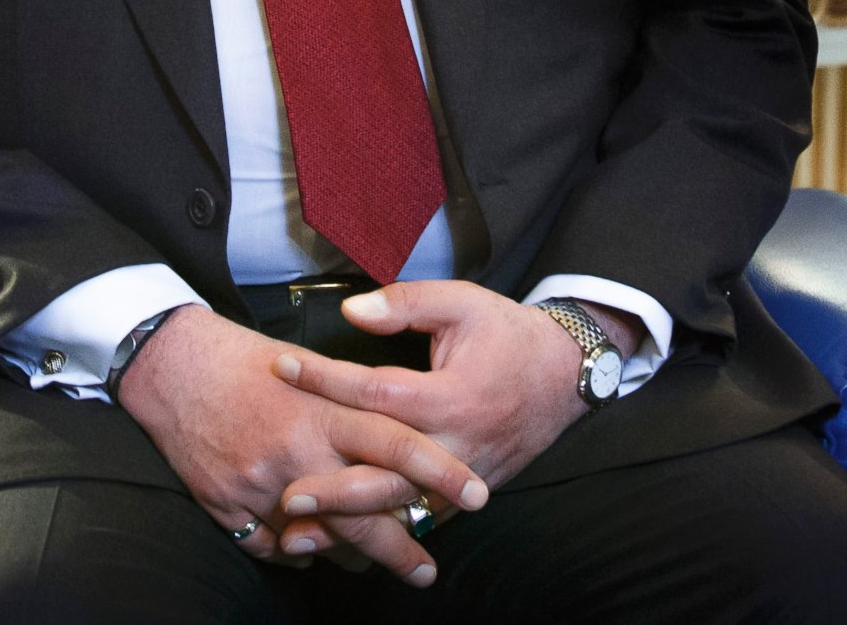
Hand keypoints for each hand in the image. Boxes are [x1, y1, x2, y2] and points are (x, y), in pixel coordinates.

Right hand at [116, 305, 488, 583]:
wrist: (171, 366)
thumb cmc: (244, 360)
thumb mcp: (309, 365)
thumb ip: (351, 404)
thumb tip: (393, 443)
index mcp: (323, 411)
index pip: (397, 444)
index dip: (441, 473)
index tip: (477, 495)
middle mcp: (296, 453)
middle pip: (365, 515)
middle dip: (402, 549)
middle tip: (426, 570)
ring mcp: (260, 485)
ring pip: (322, 541)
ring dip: (350, 556)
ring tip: (372, 562)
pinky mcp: (228, 506)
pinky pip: (273, 548)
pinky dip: (296, 551)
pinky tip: (311, 548)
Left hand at [269, 282, 601, 556]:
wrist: (566, 374)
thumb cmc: (507, 334)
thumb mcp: (461, 302)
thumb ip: (405, 303)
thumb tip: (352, 311)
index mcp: (450, 396)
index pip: (374, 391)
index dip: (324, 378)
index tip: (281, 366)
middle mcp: (456, 445)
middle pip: (387, 476)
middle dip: (335, 489)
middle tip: (286, 496)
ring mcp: (463, 476)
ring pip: (401, 509)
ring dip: (351, 525)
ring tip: (300, 536)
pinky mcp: (466, 493)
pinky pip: (421, 519)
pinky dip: (381, 533)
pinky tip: (341, 543)